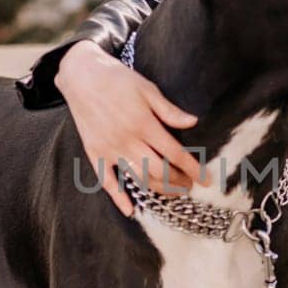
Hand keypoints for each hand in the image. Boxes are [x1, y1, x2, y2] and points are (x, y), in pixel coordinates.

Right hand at [57, 40, 210, 218]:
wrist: (80, 76)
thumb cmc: (117, 79)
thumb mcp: (147, 89)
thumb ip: (169, 110)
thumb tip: (193, 122)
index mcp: (143, 123)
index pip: (174, 153)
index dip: (192, 168)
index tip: (206, 179)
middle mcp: (127, 140)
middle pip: (159, 170)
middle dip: (179, 182)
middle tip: (190, 185)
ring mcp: (110, 149)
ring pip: (139, 179)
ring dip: (159, 190)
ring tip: (173, 193)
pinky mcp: (95, 154)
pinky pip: (107, 182)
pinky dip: (118, 198)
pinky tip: (131, 210)